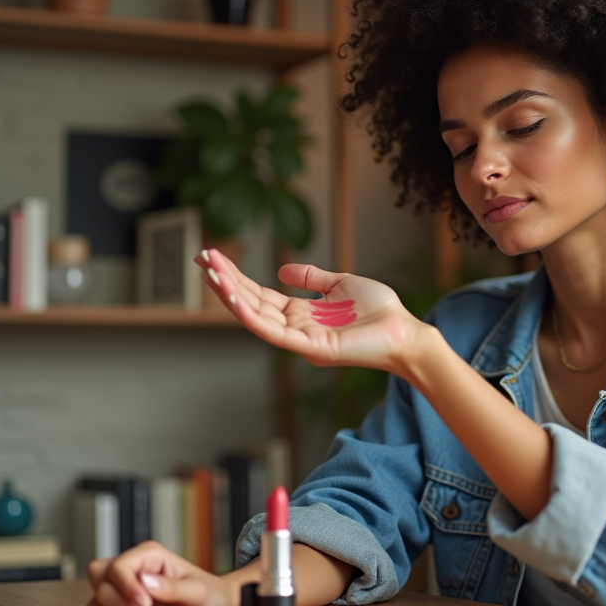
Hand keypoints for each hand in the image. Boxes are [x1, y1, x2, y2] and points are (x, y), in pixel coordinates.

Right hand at [84, 541, 241, 605]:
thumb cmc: (210, 594)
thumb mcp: (198, 591)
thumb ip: (172, 586)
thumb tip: (144, 580)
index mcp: (149, 554)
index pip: (118, 566)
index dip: (126, 587)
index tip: (146, 604)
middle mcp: (132, 567)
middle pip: (102, 584)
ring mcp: (123, 586)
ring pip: (98, 602)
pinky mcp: (119, 605)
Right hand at [196, 249, 428, 376]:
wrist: (404, 330)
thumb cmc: (379, 311)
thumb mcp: (341, 284)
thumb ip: (312, 278)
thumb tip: (282, 270)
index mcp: (301, 313)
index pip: (259, 294)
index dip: (236, 277)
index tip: (214, 258)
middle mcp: (295, 327)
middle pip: (251, 303)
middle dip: (224, 282)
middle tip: (201, 258)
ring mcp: (299, 339)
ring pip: (254, 317)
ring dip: (229, 295)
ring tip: (210, 272)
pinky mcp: (308, 347)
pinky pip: (271, 331)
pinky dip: (249, 314)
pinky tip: (232, 296)